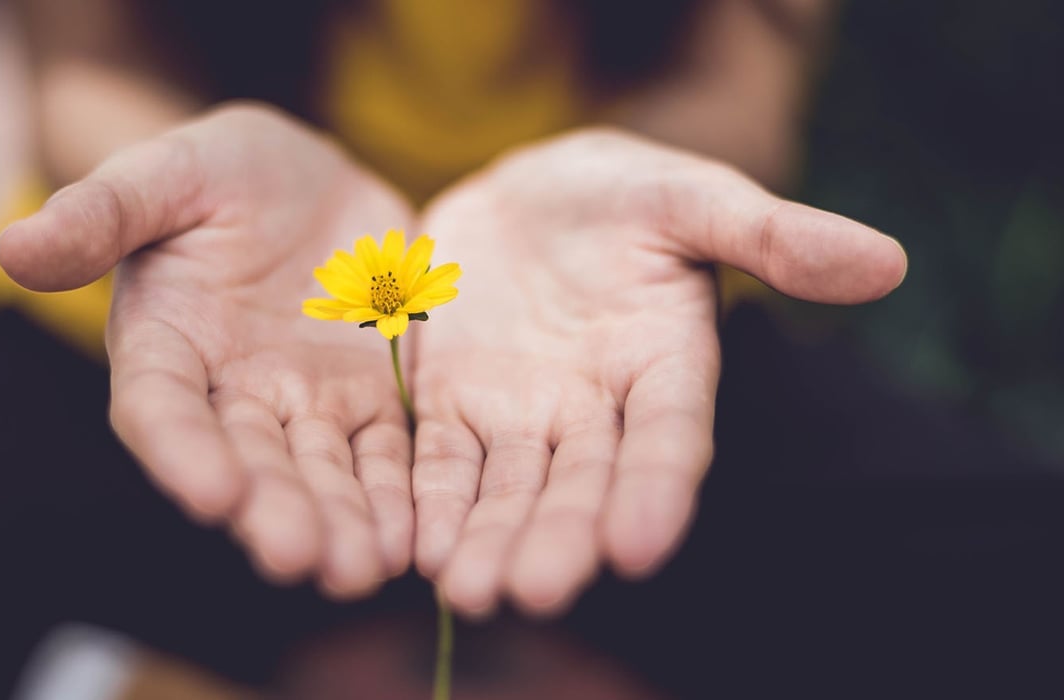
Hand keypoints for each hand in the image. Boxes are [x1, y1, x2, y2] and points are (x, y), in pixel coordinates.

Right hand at [0, 104, 415, 597]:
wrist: (307, 181)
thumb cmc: (219, 171)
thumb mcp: (165, 173)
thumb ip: (102, 212)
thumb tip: (13, 247)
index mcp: (167, 345)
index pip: (163, 409)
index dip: (183, 452)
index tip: (213, 495)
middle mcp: (232, 392)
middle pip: (250, 461)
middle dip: (274, 511)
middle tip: (301, 559)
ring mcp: (305, 402)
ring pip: (322, 472)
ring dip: (341, 522)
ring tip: (363, 569)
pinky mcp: (370, 399)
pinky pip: (386, 454)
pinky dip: (397, 495)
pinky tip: (415, 538)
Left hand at [410, 128, 906, 615]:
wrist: (526, 194)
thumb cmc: (622, 194)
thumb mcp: (691, 197)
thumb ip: (772, 234)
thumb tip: (887, 262)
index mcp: (665, 365)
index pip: (669, 437)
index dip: (657, 489)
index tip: (639, 546)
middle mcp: (596, 409)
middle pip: (581, 483)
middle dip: (560, 537)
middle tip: (535, 591)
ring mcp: (521, 414)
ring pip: (508, 488)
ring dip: (489, 539)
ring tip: (468, 591)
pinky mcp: (453, 405)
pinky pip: (440, 461)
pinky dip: (430, 502)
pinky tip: (416, 547)